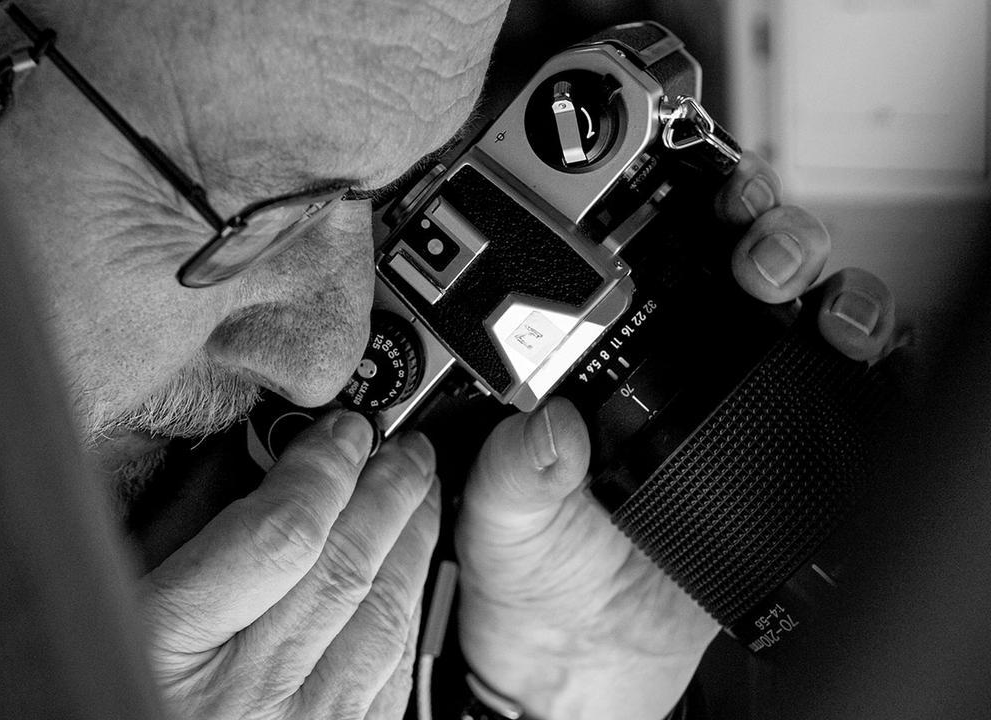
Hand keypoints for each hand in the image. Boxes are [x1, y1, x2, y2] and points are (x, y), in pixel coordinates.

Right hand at [138, 410, 438, 719]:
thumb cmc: (112, 686)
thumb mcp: (116, 600)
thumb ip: (175, 534)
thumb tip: (255, 462)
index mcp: (169, 648)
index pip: (280, 536)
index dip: (323, 471)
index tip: (342, 431)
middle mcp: (248, 701)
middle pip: (346, 571)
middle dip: (385, 492)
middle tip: (401, 446)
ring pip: (384, 618)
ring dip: (409, 542)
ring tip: (416, 492)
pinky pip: (391, 671)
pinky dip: (404, 606)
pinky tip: (404, 570)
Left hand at [455, 152, 900, 719]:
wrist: (580, 653)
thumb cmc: (533, 571)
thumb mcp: (500, 513)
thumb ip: (512, 469)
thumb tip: (546, 428)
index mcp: (598, 353)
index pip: (649, 251)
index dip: (676, 203)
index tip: (685, 183)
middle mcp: (678, 361)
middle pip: (743, 258)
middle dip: (762, 226)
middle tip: (748, 250)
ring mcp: (742, 400)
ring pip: (809, 307)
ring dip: (824, 280)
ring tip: (802, 298)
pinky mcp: (793, 451)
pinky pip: (852, 391)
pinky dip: (871, 358)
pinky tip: (854, 353)